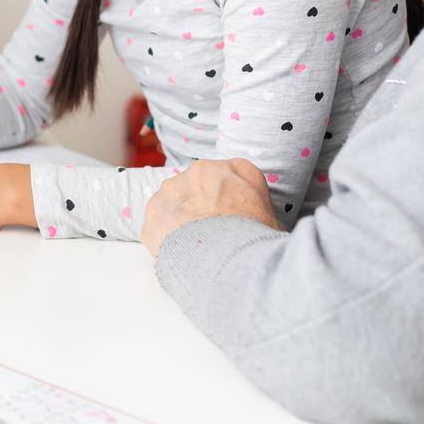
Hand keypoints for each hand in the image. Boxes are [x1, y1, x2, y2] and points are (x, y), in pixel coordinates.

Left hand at [141, 158, 280, 255]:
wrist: (225, 255)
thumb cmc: (254, 236)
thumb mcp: (270, 214)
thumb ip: (254, 203)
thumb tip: (249, 214)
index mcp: (230, 169)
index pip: (228, 177)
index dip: (229, 199)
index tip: (231, 215)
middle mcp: (197, 172)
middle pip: (197, 187)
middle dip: (202, 207)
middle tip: (213, 233)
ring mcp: (171, 191)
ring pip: (174, 203)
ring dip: (181, 220)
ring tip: (196, 245)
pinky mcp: (152, 214)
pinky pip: (159, 225)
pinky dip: (167, 238)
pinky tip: (181, 253)